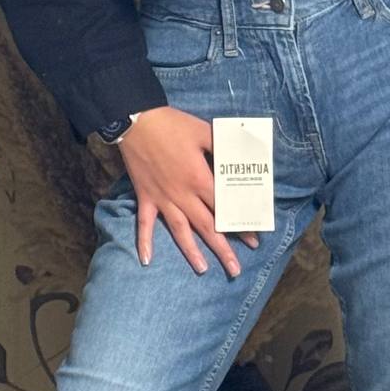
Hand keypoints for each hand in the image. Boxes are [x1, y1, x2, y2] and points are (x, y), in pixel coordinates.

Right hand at [120, 107, 260, 275]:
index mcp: (200, 179)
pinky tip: (147, 261)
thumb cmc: (173, 125)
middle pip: (206, 226)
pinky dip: (144, 242)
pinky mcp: (145, 197)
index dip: (240, 224)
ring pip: (180, 230)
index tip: (253, 239)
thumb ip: (225, 147)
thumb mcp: (205, 132)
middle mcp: (182, 195)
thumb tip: (244, 158)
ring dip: (191, 252)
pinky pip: (144, 224)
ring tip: (203, 270)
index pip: (225, 207)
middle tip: (235, 269)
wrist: (136, 120)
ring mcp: (163, 198)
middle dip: (223, 248)